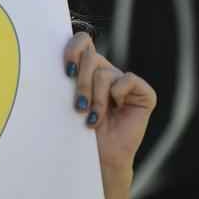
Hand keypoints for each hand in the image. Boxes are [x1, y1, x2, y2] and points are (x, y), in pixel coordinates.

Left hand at [64, 32, 155, 177]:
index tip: (66, 71)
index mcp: (86, 69)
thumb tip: (55, 61)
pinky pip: (127, 80)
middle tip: (78, 107)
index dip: (73, 49)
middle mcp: (106, 71)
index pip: (82, 41)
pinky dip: (117, 95)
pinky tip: (116, 110)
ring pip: (104, 73)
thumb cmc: (77, 131)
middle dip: (81, 84)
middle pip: (90, 57)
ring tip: (92, 119)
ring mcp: (125, 82)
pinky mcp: (143, 93)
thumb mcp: (65, 101)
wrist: (98, 157)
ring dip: (95, 99)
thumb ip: (64, 79)